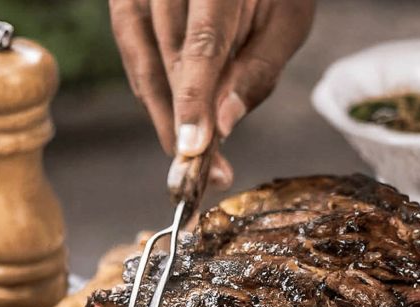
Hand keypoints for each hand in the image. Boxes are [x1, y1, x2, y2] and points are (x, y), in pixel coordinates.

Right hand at [109, 0, 314, 190]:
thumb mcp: (287, 20)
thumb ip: (258, 71)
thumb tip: (222, 127)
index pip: (203, 43)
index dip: (194, 101)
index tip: (193, 148)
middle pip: (168, 56)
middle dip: (184, 120)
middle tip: (205, 172)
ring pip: (142, 58)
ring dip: (164, 112)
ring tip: (191, 154)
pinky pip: (132, 50)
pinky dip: (151, 88)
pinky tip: (173, 117)